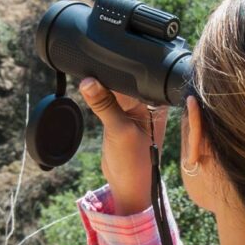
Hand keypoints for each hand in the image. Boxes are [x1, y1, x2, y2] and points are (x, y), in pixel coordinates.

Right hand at [79, 77, 167, 215]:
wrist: (128, 185)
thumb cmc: (134, 162)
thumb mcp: (119, 130)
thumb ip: (104, 105)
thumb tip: (87, 81)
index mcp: (157, 102)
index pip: (138, 77)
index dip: (120, 68)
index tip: (102, 59)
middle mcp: (148, 102)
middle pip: (125, 79)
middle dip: (108, 74)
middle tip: (90, 67)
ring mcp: (134, 108)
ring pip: (114, 87)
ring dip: (101, 84)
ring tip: (87, 79)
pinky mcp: (120, 114)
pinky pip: (107, 98)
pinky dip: (97, 95)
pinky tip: (88, 90)